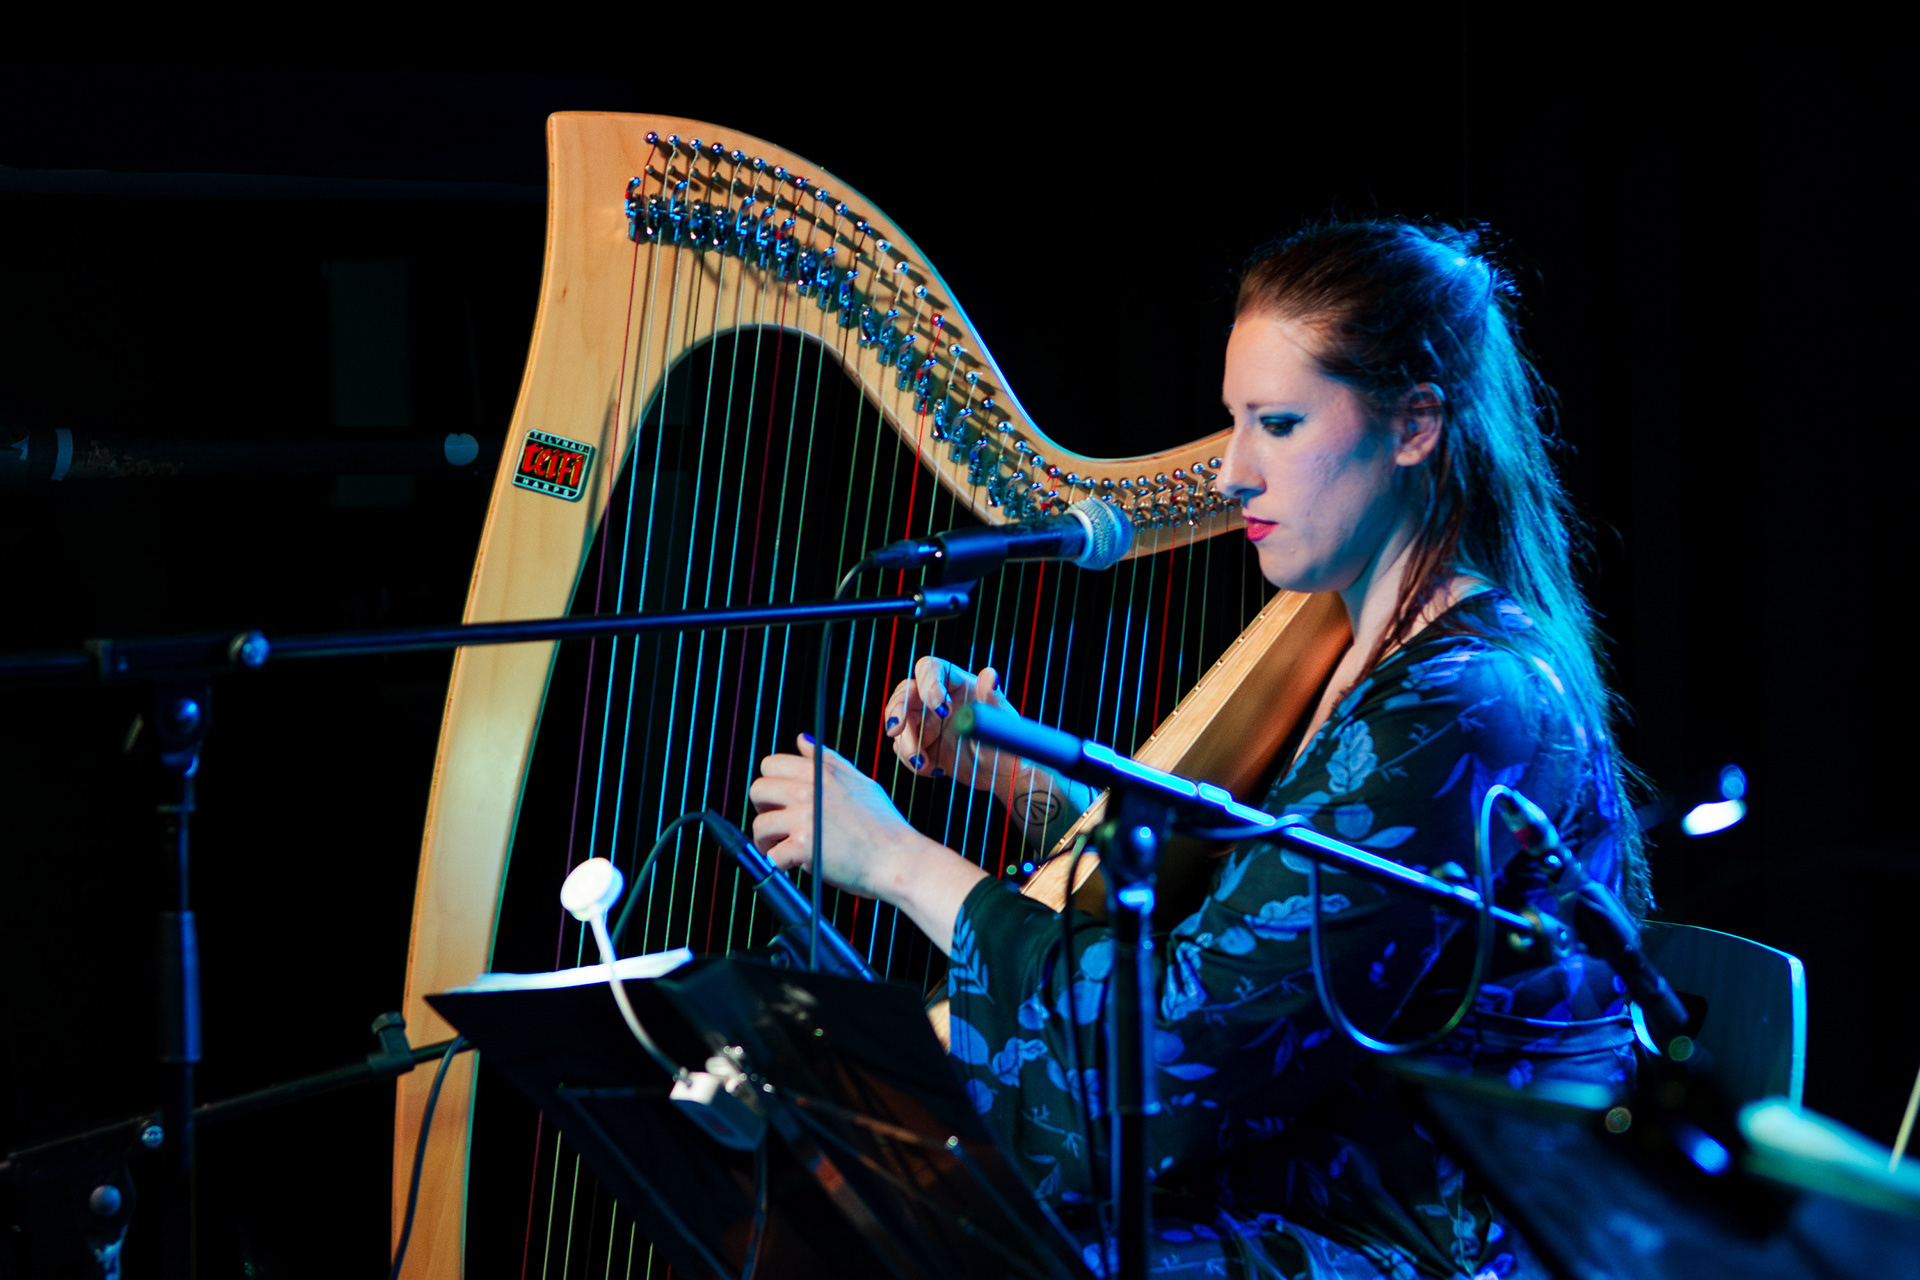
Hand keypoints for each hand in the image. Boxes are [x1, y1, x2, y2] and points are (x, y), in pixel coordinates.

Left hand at [748, 735, 985, 953]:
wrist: (898, 859)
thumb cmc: (884, 826)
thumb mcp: (860, 782)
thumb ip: (827, 760)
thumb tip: (802, 740)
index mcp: (819, 772)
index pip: (770, 765)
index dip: (773, 786)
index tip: (783, 803)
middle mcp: (808, 790)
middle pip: (757, 791)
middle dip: (764, 811)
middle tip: (781, 827)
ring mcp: (805, 817)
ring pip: (760, 826)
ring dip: (768, 842)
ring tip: (786, 850)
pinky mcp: (804, 846)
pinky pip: (771, 856)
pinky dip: (779, 865)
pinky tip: (795, 866)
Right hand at [883, 656, 1018, 789]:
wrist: (999, 775)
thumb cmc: (1006, 745)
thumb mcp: (1001, 726)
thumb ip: (992, 701)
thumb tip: (989, 675)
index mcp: (957, 684)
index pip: (931, 669)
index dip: (929, 684)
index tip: (941, 710)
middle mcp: (937, 699)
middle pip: (905, 692)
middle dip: (897, 710)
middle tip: (896, 730)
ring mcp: (926, 721)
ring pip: (900, 722)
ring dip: (905, 743)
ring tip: (922, 764)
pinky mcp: (920, 743)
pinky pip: (902, 747)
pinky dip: (912, 761)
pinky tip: (936, 770)